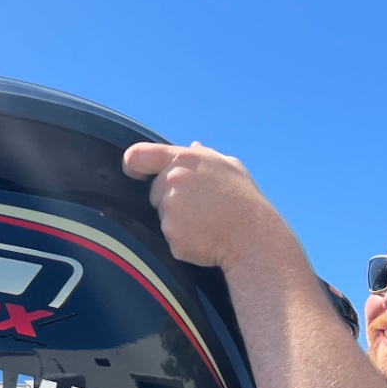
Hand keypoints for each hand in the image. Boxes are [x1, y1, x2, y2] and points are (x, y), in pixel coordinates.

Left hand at [122, 141, 303, 271]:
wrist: (253, 237)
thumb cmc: (244, 202)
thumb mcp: (230, 168)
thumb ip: (205, 156)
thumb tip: (193, 146)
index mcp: (185, 159)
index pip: (139, 155)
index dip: (133, 164)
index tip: (135, 172)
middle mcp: (173, 181)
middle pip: (155, 192)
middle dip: (172, 200)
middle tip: (203, 207)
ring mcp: (170, 209)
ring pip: (164, 216)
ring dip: (180, 221)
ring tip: (208, 222)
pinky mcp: (171, 235)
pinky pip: (172, 238)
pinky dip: (185, 241)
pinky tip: (206, 237)